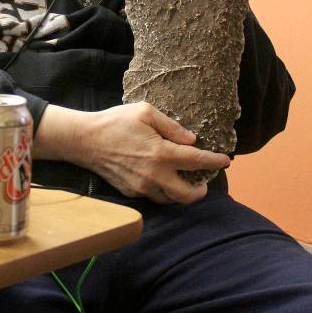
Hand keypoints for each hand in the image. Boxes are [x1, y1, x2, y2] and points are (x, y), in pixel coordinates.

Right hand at [35, 103, 230, 204]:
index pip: (197, 161)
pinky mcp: (131, 192)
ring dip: (182, 193)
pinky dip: (164, 192)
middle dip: (201, 190)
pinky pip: (154, 196)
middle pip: (188, 195)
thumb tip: (191, 140)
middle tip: (204, 182)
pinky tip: (163, 180)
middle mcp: (154, 175)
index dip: (215, 161)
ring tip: (184, 182)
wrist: (85, 141)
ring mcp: (142, 187)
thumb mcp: (146, 112)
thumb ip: (172, 126)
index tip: (226, 160)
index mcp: (161, 153)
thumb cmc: (115, 122)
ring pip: (171, 200)